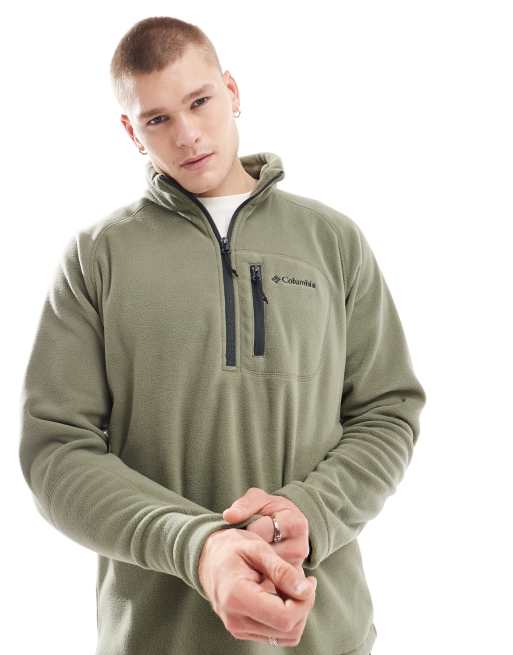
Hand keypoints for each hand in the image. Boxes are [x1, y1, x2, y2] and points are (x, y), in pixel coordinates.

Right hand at [198, 527, 316, 646]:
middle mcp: (236, 620)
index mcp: (237, 597)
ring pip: (286, 636)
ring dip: (297, 612)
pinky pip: (276, 634)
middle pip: (288, 630)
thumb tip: (306, 591)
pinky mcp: (243, 631)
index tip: (308, 580)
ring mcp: (239, 629)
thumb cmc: (231, 547)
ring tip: (292, 585)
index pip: (284, 617)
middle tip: (302, 579)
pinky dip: (287, 617)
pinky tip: (283, 594)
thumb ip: (282, 570)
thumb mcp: (257, 548)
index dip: (305, 602)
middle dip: (303, 605)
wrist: (207, 557)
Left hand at [222, 488, 310, 594]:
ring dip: (250, 563)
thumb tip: (229, 516)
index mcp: (295, 523)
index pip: (264, 530)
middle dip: (249, 548)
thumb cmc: (269, 510)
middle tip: (239, 544)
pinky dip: (254, 576)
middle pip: (265, 553)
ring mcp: (295, 566)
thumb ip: (244, 505)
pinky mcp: (288, 582)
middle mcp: (300, 547)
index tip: (242, 528)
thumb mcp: (258, 499)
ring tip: (244, 554)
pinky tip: (248, 566)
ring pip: (264, 570)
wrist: (281, 526)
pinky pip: (266, 582)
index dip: (248, 529)